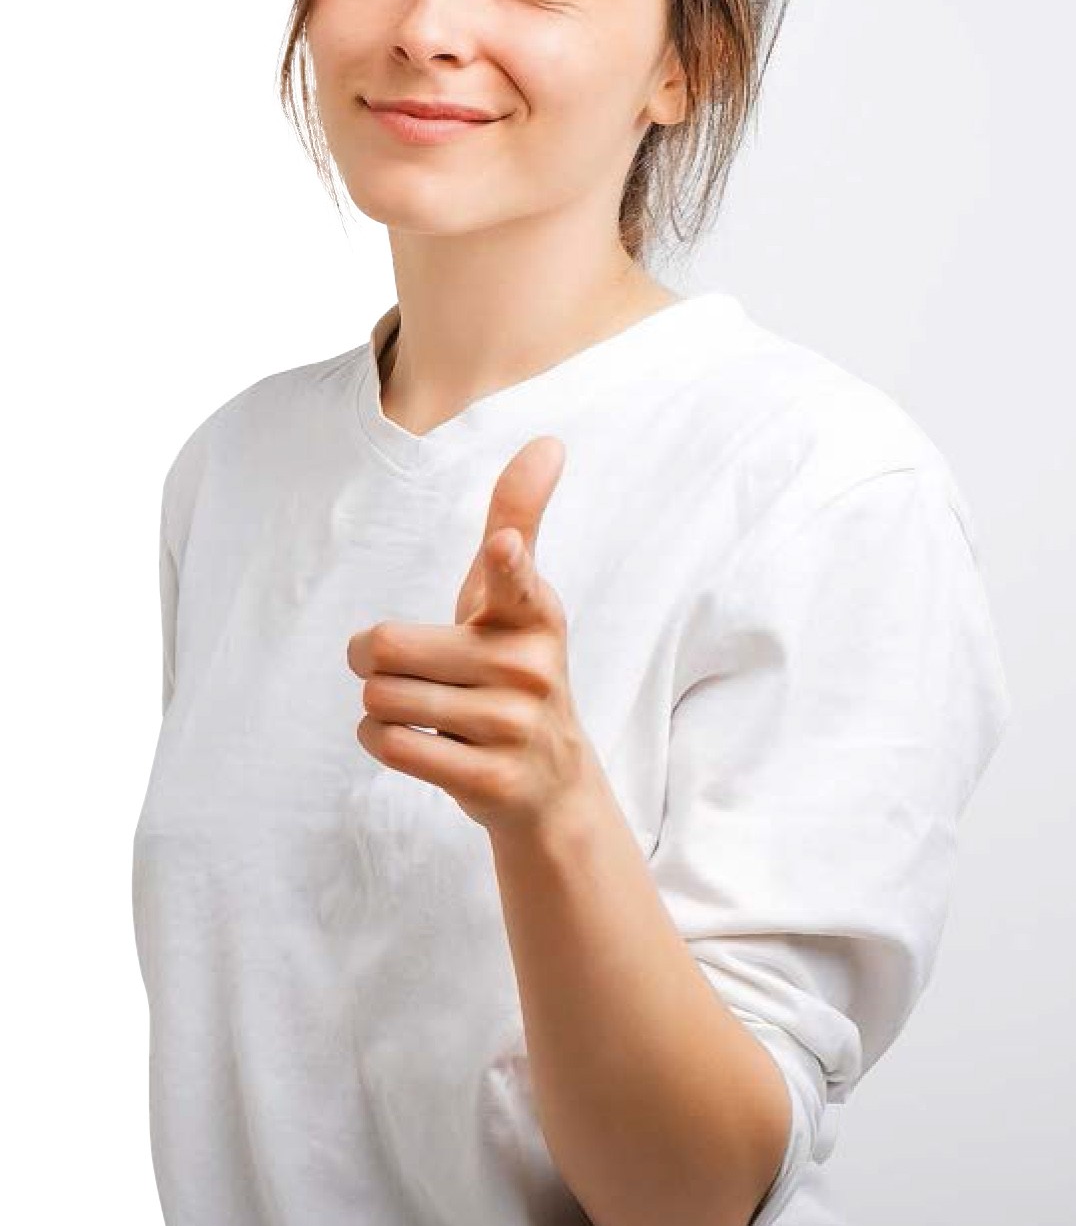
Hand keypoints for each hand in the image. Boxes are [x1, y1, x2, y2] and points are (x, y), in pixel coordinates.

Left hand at [347, 435, 599, 838]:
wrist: (553, 784)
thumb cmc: (517, 668)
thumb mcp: (519, 596)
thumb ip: (519, 518)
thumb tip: (548, 440)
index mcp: (534, 612)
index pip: (515, 575)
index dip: (505, 560)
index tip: (505, 548)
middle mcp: (528, 667)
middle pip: (385, 647)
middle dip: (372, 659)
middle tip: (407, 669)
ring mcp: (511, 726)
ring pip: (380, 699)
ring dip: (381, 706)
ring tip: (426, 711)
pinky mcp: (489, 778)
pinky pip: (389, 745)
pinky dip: (384, 741)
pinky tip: (422, 741)